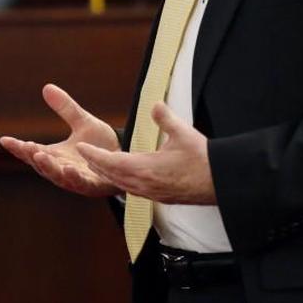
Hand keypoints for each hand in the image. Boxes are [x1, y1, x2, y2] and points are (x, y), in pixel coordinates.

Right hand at [0, 84, 122, 196]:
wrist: (127, 159)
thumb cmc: (102, 145)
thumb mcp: (82, 122)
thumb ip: (66, 108)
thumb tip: (47, 87)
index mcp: (56, 155)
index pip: (32, 151)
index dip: (18, 147)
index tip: (4, 140)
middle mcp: (62, 169)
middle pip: (41, 165)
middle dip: (31, 156)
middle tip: (23, 146)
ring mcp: (76, 179)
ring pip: (57, 176)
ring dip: (48, 167)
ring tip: (39, 155)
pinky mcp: (93, 186)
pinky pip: (81, 183)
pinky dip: (73, 177)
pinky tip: (68, 168)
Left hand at [76, 102, 216, 204]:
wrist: (221, 183)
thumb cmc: (203, 160)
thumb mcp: (182, 133)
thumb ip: (165, 118)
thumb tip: (155, 105)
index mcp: (145, 168)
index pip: (112, 161)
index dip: (94, 154)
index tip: (81, 148)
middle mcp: (145, 184)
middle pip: (113, 175)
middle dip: (97, 164)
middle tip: (84, 156)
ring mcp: (153, 193)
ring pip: (123, 184)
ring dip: (108, 174)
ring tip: (99, 166)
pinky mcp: (161, 197)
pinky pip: (135, 190)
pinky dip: (123, 182)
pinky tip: (125, 178)